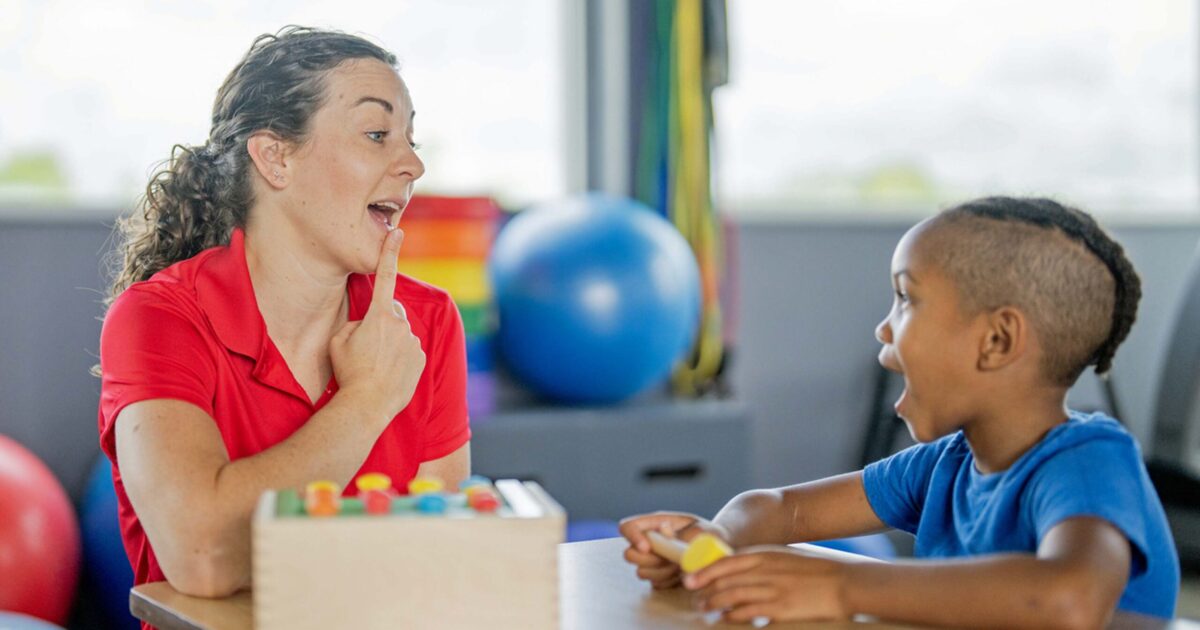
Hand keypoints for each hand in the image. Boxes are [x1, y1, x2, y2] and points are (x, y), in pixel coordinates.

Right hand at [330, 229, 426, 422]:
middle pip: (392, 311)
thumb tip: (366, 323)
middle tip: (366, 345)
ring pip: (401, 333)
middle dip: (381, 320)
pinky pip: (409, 351)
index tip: (398, 232)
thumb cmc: (348, 372)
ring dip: (390, 342)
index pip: (385, 276)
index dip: (390, 252)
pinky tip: (387, 372)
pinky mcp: (421, 359)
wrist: (367, 404)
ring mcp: (413, 342)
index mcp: (379, 315)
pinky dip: (400, 357)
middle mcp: (400, 324)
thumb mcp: (338, 341)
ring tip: (374, 364)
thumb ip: (353, 323)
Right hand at [618, 512, 730, 588]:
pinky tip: (683, 574)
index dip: (633, 537)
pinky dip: (669, 582)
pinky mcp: (658, 576)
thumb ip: (682, 533)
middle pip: (629, 554)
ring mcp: (652, 561)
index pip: (628, 527)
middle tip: (671, 560)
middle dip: (650, 560)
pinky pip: (655, 584)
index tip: (647, 547)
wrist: (718, 552)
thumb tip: (666, 533)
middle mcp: (649, 542)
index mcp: (655, 524)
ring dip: (662, 572)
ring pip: (642, 572)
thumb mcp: (701, 531)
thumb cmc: (709, 536)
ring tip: (682, 566)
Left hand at [685, 546, 849, 622]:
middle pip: (725, 581)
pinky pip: (751, 612)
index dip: (704, 571)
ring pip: (733, 596)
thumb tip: (736, 572)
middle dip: (705, 590)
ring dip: (715, 604)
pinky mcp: (781, 609)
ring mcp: (772, 590)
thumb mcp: (783, 558)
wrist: (843, 581)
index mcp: (765, 555)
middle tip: (694, 599)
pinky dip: (735, 616)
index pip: (725, 562)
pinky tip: (727, 619)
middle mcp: (765, 571)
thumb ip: (760, 563)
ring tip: (705, 609)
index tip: (690, 579)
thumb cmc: (813, 570)